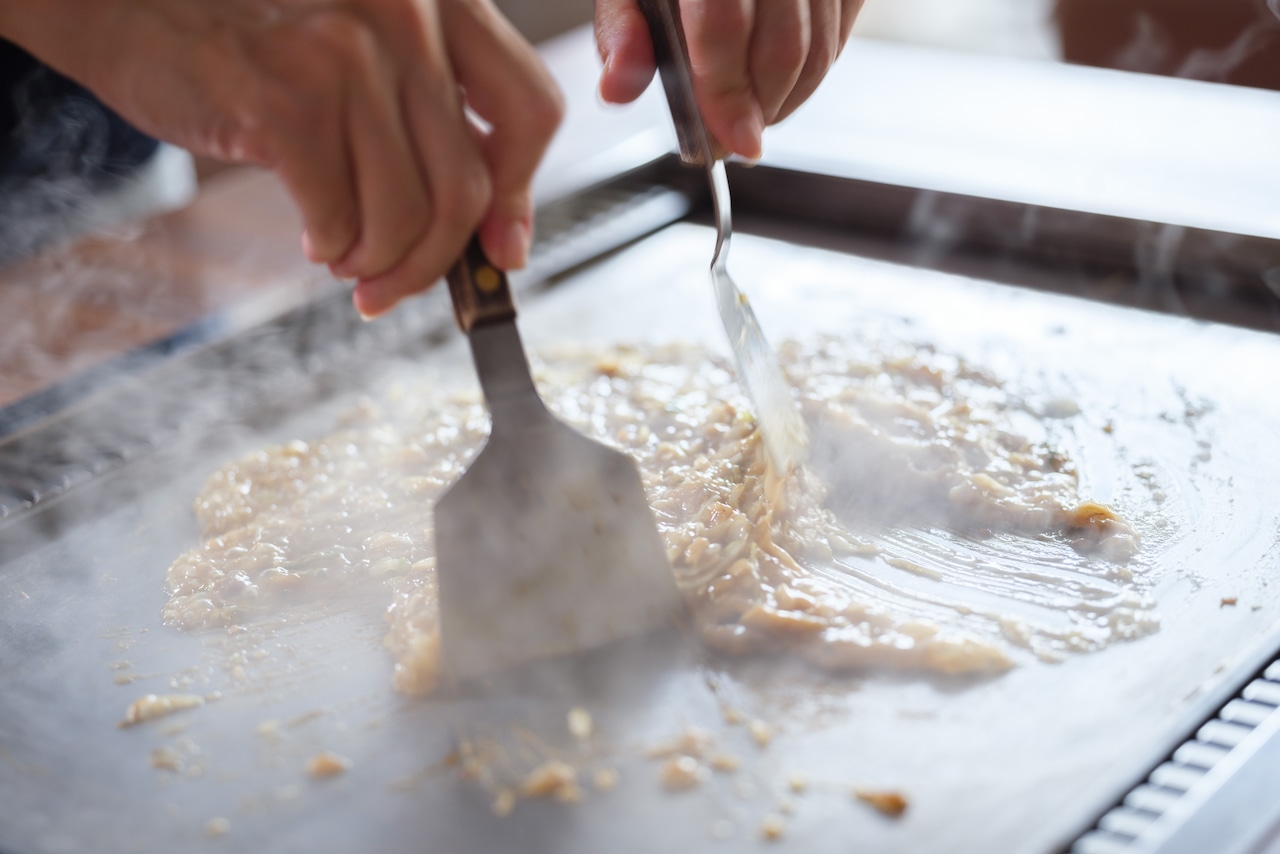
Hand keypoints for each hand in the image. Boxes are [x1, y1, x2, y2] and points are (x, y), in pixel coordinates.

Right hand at [0, 0, 562, 316]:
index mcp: (440, 4)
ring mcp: (346, 52)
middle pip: (468, 184)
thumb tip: (496, 227)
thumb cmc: (256, 46)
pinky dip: (332, 247)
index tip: (502, 248)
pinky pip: (341, 216)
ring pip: (408, 212)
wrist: (134, 13)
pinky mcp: (287, 96)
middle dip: (437, 260)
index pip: (532, 107)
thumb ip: (433, 124)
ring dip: (379, 261)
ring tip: (347, 256)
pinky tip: (315, 236)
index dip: (522, 194)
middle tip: (397, 286)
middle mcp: (406, 16)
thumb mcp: (368, 63)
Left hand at [594, 0, 863, 157]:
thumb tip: (619, 88)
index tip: (729, 142)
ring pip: (821, 48)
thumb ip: (623, 30)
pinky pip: (841, 34)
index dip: (727, 94)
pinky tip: (781, 81)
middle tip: (734, 138)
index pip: (724, 25)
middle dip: (760, 109)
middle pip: (784, 47)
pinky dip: (813, 71)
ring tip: (754, 115)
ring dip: (788, 100)